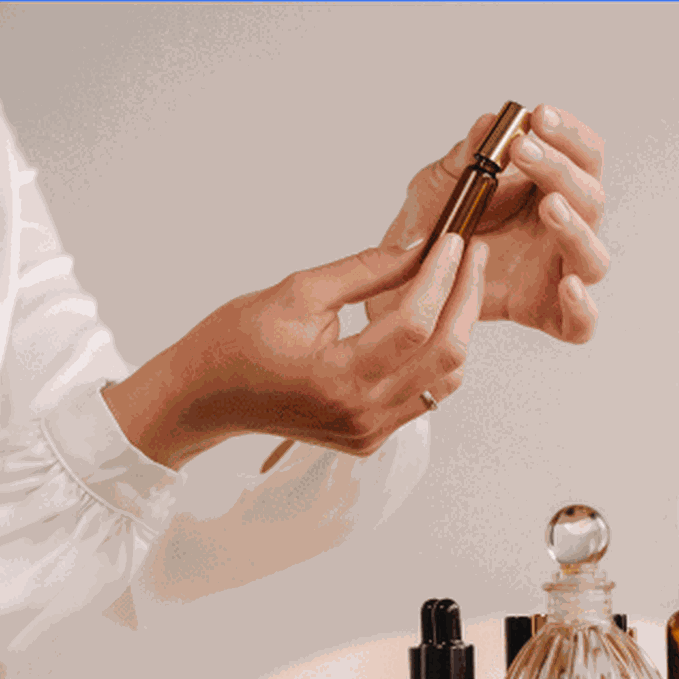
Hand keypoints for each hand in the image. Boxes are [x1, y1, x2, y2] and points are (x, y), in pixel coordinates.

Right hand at [102, 234, 486, 470]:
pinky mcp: (371, 437)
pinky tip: (434, 320)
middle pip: (444, 355)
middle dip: (464, 298)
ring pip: (444, 379)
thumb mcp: (298, 291)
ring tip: (457, 283)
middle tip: (471, 255)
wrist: (207, 397)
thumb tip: (419, 247)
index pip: (413, 324)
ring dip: (457, 329)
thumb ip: (365, 270)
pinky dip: (436, 356)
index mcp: (337, 378)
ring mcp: (369, 432)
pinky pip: (424, 395)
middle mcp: (361, 414)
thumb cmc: (237, 341)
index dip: (440, 277)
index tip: (453, 240)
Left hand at [367, 105, 608, 343]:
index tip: (540, 115)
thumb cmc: (433, 224)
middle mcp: (564, 231)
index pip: (585, 157)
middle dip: (561, 169)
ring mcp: (558, 273)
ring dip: (576, 228)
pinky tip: (567, 286)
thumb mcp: (440, 182)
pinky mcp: (547, 314)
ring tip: (548, 205)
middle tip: (522, 149)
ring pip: (594, 257)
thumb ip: (466, 154)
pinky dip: (583, 308)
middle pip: (592, 200)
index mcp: (551, 190)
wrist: (404, 278)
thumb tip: (490, 122)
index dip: (571, 135)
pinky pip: (581, 324)